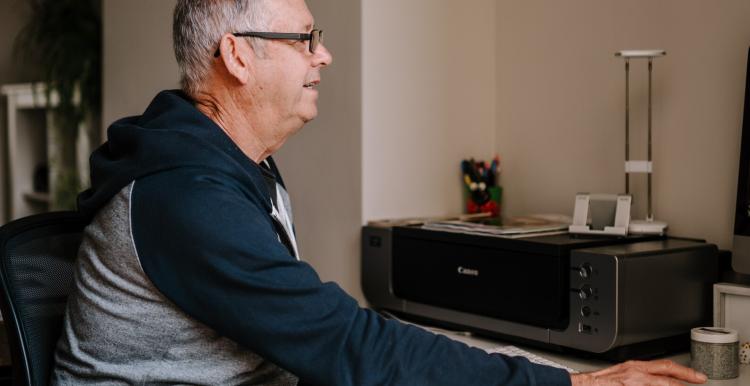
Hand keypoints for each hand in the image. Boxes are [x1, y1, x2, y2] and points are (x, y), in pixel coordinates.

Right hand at [570, 359, 707, 384]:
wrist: (581, 384)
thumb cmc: (597, 382)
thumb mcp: (620, 374)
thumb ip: (636, 376)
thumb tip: (649, 380)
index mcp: (634, 367)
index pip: (664, 366)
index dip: (683, 371)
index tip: (695, 376)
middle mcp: (636, 373)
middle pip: (668, 373)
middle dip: (686, 377)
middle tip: (700, 379)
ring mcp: (633, 382)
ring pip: (662, 383)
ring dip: (675, 385)